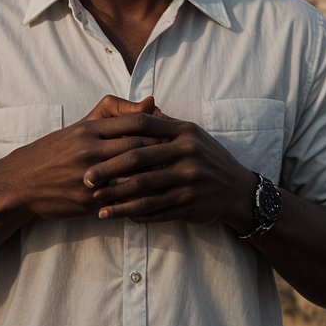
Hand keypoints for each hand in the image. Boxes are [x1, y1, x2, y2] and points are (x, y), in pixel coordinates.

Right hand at [2, 96, 168, 221]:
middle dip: (162, 154)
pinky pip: (120, 202)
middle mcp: (89, 151)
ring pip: (131, 177)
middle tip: (184, 158)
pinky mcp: (87, 203)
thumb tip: (151, 103)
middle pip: (136, 150)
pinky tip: (157, 201)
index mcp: (89, 130)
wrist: (22, 182)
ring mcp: (88, 178)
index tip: (175, 135)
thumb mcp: (82, 125)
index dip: (158, 130)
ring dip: (155, 179)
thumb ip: (116, 111)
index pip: (133, 124)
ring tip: (175, 179)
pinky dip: (139, 202)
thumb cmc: (56, 150)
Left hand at [83, 111, 255, 229]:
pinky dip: (135, 215)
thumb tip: (139, 107)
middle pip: (138, 159)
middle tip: (86, 178)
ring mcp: (188, 181)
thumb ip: (165, 124)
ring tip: (98, 206)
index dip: (116, 134)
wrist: (238, 191)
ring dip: (117, 200)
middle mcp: (187, 154)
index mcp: (184, 132)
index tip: (94, 144)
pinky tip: (119, 217)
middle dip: (108, 170)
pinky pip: (156, 211)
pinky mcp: (189, 205)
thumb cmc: (208, 158)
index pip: (143, 127)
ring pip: (144, 191)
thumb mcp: (192, 135)